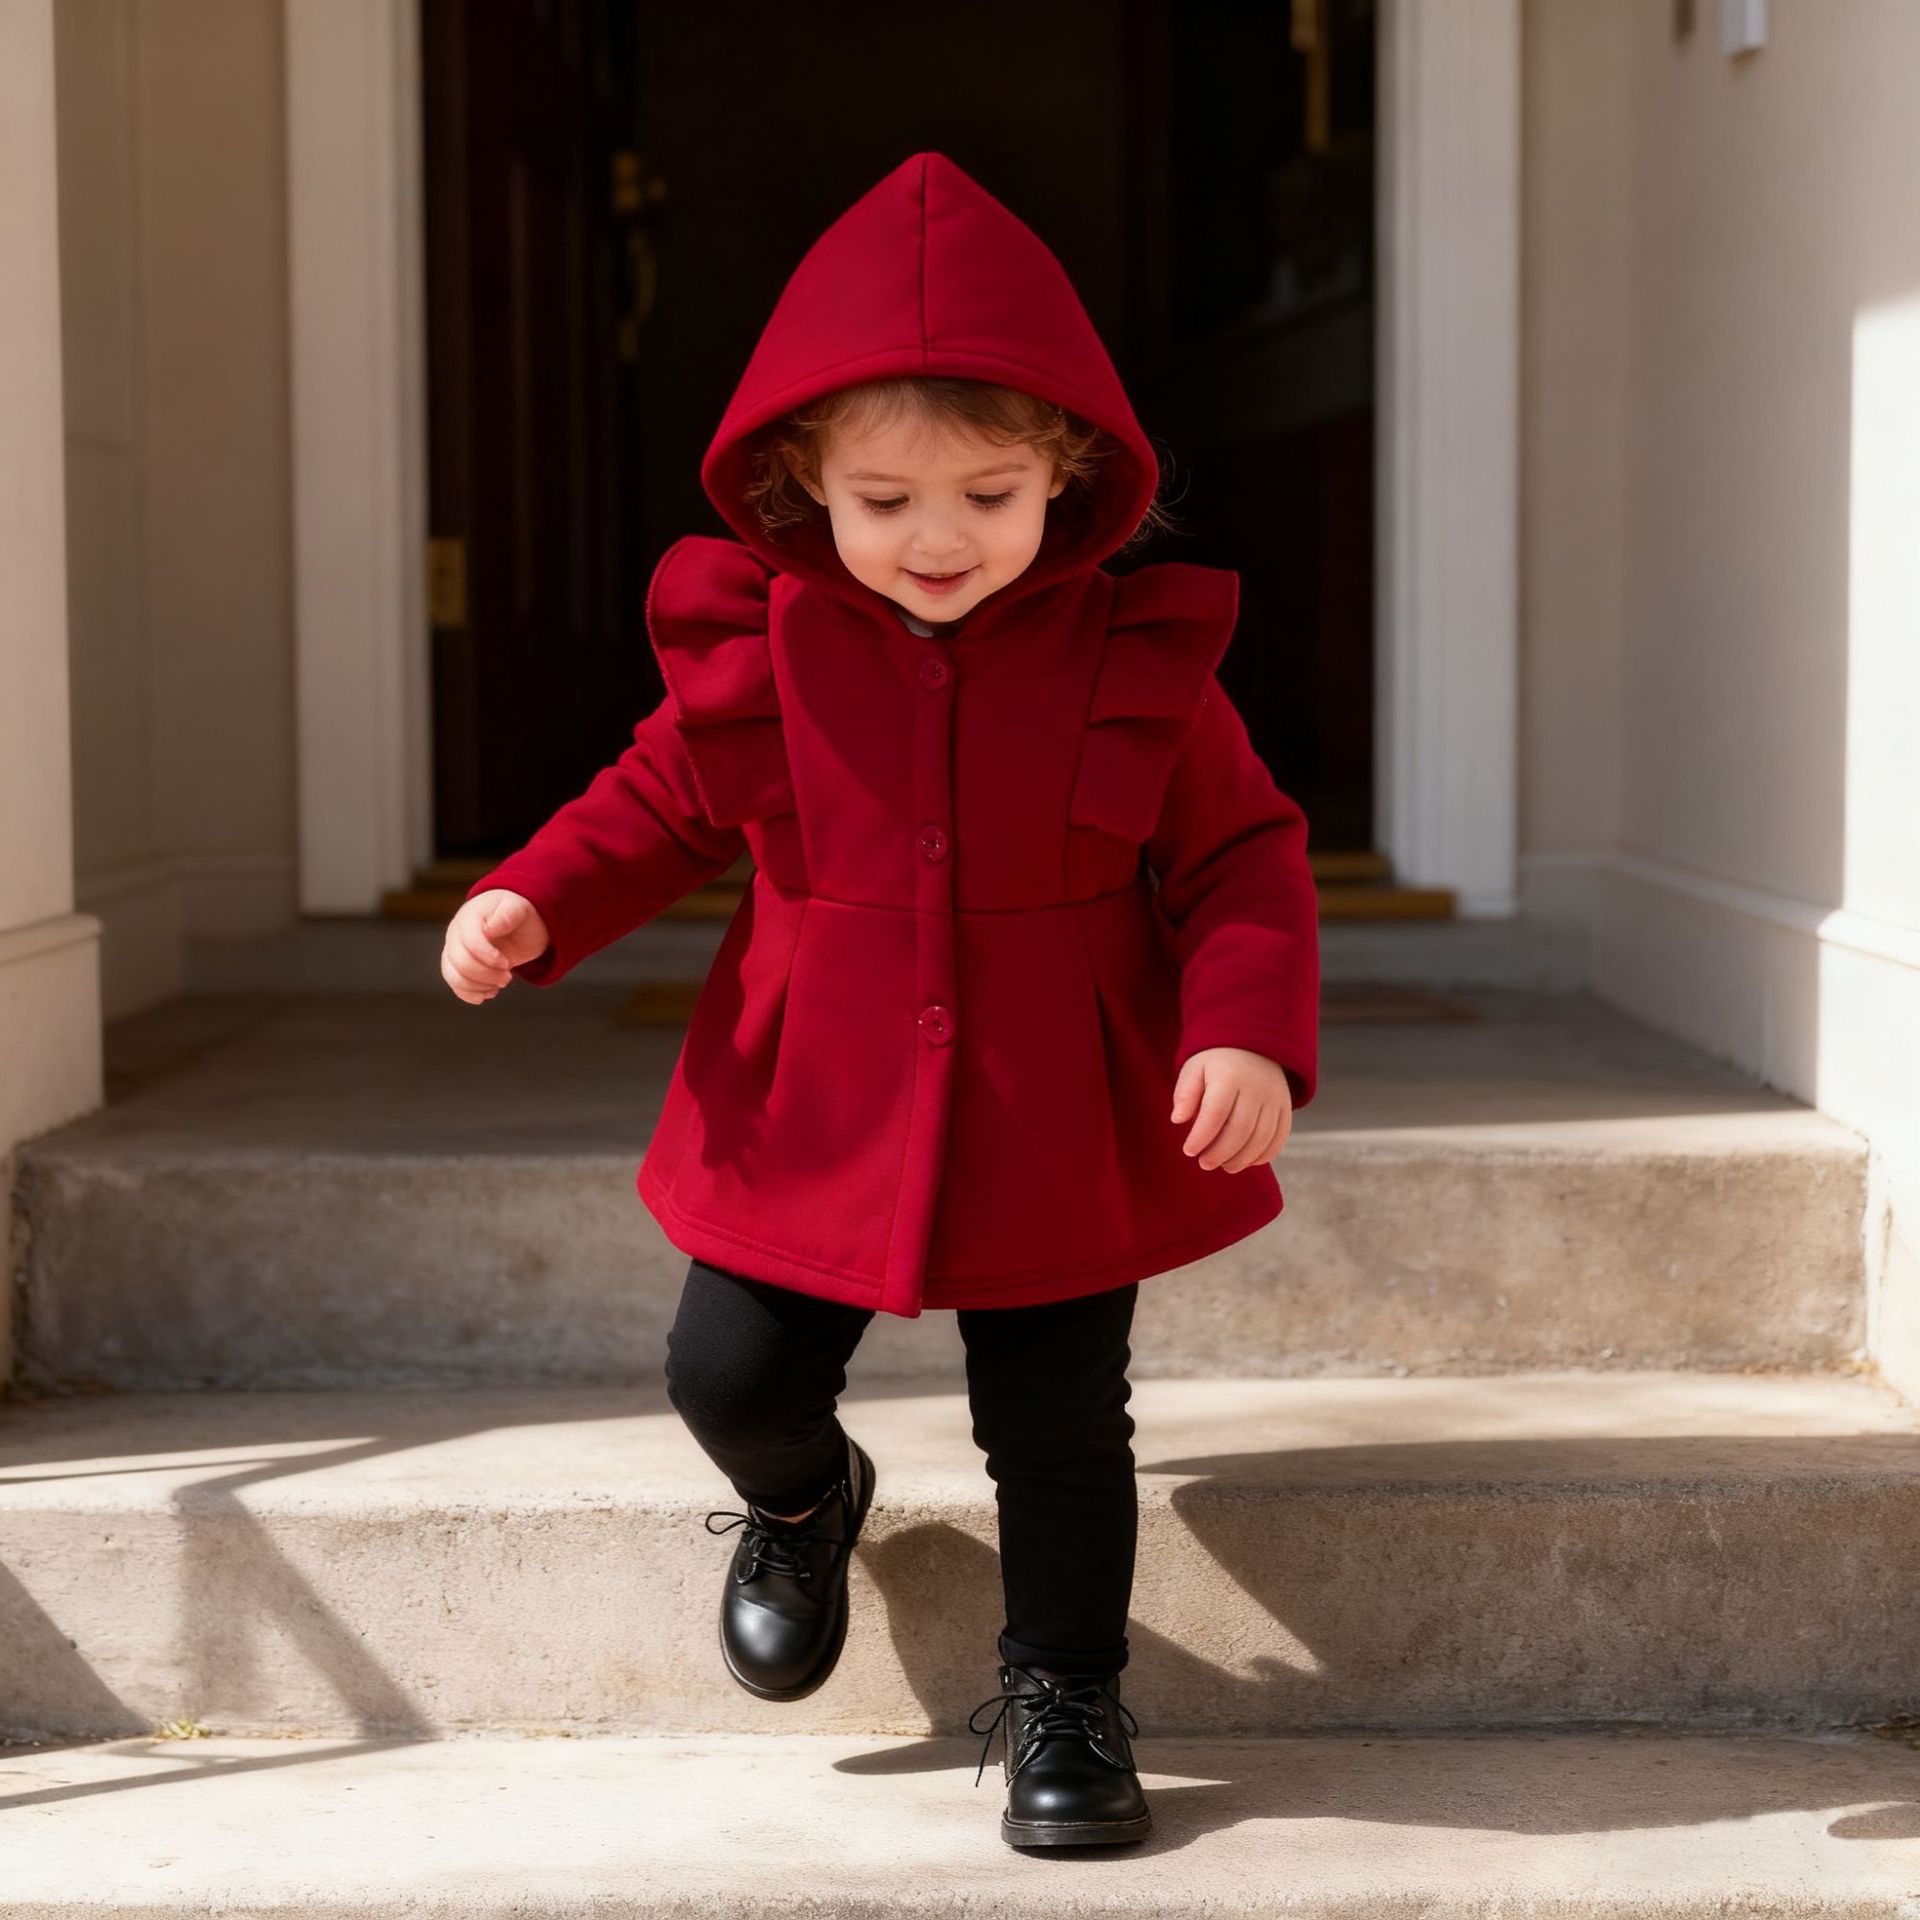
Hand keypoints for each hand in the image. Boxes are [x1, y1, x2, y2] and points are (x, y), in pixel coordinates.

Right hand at [441, 889, 549, 1003]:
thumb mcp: (519, 910)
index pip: (469, 942)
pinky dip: (474, 994)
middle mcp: (455, 934)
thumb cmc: (518, 915)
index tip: (507, 964)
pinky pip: (456, 986)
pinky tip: (491, 991)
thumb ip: (507, 915)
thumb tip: (489, 928)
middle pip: (460, 962)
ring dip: (480, 986)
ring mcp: (453, 951)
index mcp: (469, 917)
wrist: (516, 926)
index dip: (488, 958)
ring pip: (454, 977)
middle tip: (507, 976)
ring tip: (501, 982)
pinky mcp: (456, 968)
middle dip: (487, 974)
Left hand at [1170, 1047, 1294, 1171]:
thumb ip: (1184, 1094)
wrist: (1253, 1046)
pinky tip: (1245, 1161)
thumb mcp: (1194, 1068)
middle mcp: (1257, 1087)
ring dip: (1241, 1159)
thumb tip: (1178, 1120)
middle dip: (1220, 1153)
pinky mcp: (1286, 1108)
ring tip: (1223, 1166)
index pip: (1215, 1112)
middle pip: (1240, 1129)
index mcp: (1230, 1076)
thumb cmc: (1216, 1063)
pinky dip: (1263, 1156)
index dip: (1201, 1136)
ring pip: (1261, 1138)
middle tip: (1205, 1164)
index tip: (1189, 1151)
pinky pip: (1278, 1138)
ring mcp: (1275, 1098)